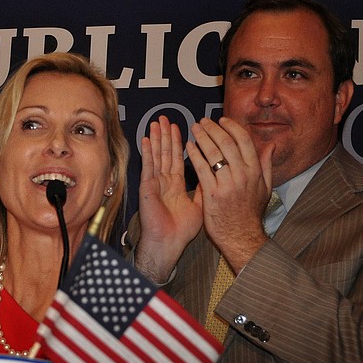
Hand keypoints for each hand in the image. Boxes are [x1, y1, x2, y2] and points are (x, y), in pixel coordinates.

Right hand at [135, 115, 203, 281]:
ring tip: (156, 122)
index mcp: (175, 185)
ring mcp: (154, 183)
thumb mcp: (200, 205)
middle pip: (166, 153)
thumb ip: (204, 188)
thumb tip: (215, 174)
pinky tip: (147, 139)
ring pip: (157, 156)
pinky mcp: (147, 188)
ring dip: (157, 139)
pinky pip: (148, 167)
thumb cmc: (181, 230)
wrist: (169, 243)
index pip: (178, 159)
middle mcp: (164, 181)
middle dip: (167, 135)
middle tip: (166, 118)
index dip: (180, 143)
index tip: (184, 127)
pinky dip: (148, 153)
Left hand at [187, 116, 274, 271]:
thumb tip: (271, 145)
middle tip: (203, 121)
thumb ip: (266, 165)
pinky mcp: (212, 194)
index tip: (221, 120)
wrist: (241, 236)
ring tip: (194, 129)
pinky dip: (194, 154)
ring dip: (202, 137)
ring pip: (213, 153)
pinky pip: (201, 168)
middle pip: (226, 143)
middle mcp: (242, 175)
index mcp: (255, 171)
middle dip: (213, 128)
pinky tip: (189, 147)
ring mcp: (227, 184)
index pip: (244, 140)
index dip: (231, 127)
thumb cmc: (251, 213)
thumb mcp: (265, 188)